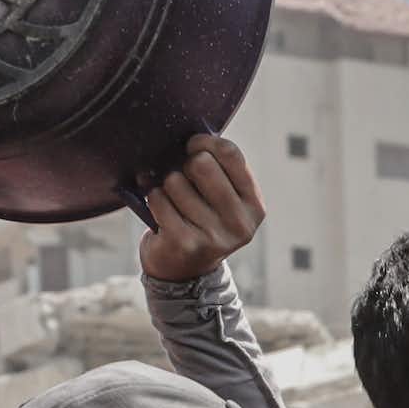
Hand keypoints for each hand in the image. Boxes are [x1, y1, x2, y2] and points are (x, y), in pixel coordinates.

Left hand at [140, 133, 265, 284]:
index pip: (229, 153)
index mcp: (253, 206)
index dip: (204, 142)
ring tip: (174, 203)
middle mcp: (240, 223)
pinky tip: (162, 213)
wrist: (184, 270)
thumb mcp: (222, 197)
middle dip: (184, 166)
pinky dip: (154, 200)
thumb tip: (189, 137)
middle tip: (183, 180)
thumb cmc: (201, 219)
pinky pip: (159, 199)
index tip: (192, 148)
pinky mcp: (186, 244)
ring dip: (167, 187)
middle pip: (201, 163)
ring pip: (175, 181)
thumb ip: (217, 167)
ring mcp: (214, 237)